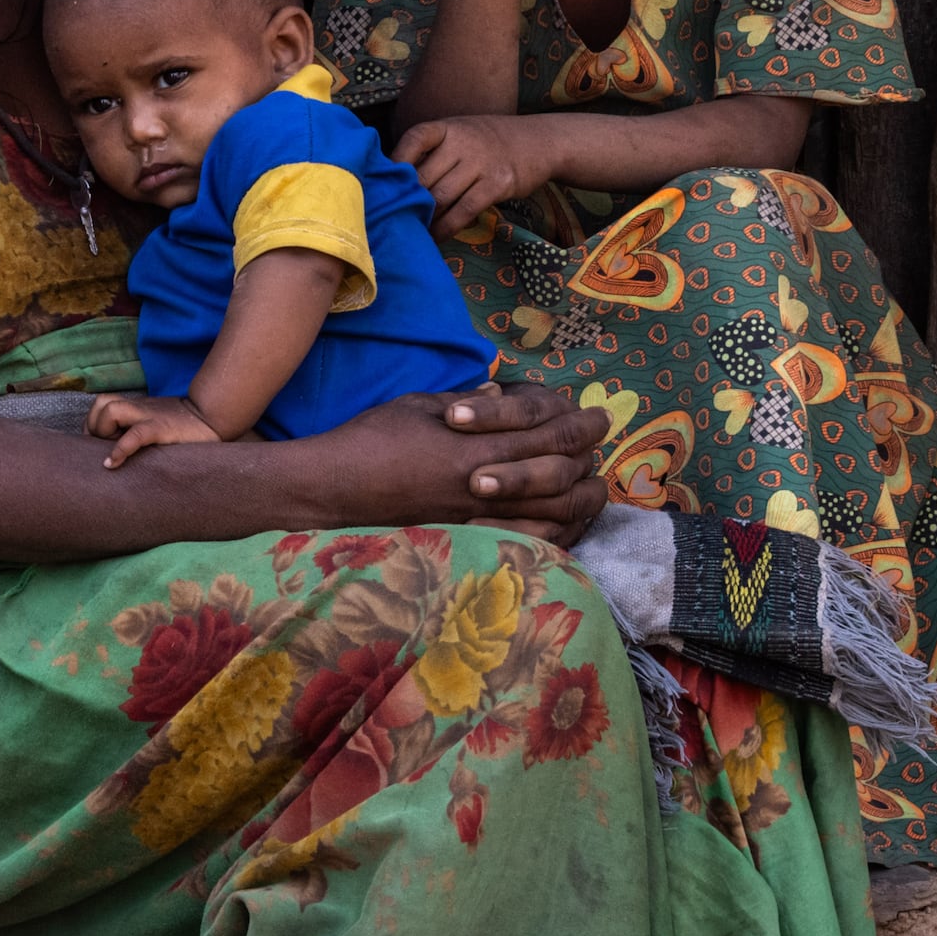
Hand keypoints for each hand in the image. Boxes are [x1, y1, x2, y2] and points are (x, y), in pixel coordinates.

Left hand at [90, 394, 221, 465]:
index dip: (94, 424)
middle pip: (101, 403)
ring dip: (103, 431)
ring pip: (110, 411)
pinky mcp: (160, 428)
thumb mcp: (155, 423)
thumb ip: (138, 428)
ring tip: (109, 454)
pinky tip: (114, 463)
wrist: (212, 416)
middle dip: (94, 426)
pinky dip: (120, 449)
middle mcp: (138, 408)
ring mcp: (148, 416)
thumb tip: (116, 454)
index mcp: (136, 408)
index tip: (98, 445)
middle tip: (102, 448)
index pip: (101, 406)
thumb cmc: (184, 427)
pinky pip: (135, 434)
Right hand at [302, 384, 607, 544]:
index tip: (599, 415)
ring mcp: (476, 517)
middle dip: (590, 456)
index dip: (579, 423)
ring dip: (582, 499)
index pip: (545, 432)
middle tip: (605, 446)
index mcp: (474, 444)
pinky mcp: (466, 539)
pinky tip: (565, 526)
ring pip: (551, 514)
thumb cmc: (369, 439)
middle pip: (559, 472)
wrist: (332, 488)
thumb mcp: (417, 405)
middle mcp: (483, 483)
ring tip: (596, 486)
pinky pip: (525, 544)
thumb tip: (500, 391)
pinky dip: (556, 535)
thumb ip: (465, 400)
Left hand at [394, 110, 571, 233]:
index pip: (414, 138)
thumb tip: (396, 181)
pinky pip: (463, 210)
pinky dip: (446, 228)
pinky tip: (437, 237)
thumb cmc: (491, 142)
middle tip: (393, 220)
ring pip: (440, 197)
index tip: (383, 183)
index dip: (395, 161)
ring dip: (424, 219)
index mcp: (449, 127)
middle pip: (423, 176)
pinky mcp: (497, 184)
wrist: (540, 142)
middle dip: (407, 201)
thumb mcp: (461, 133)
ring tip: (414, 232)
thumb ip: (434, 151)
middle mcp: (463, 141)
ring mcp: (481, 162)